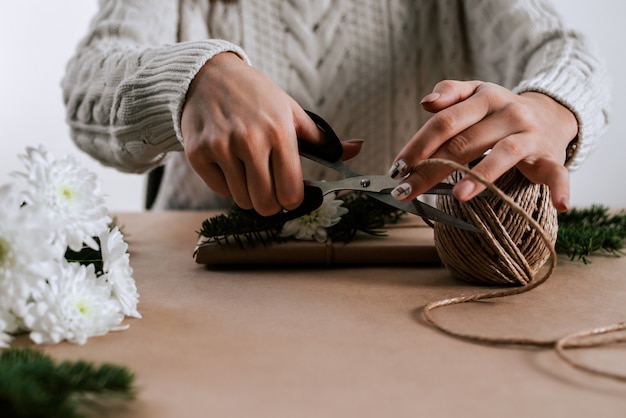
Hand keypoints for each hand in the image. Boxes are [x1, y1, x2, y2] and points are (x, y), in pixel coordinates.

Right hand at [181, 53, 362, 215]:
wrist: (208, 76)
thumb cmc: (256, 96)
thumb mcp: (292, 111)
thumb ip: (324, 139)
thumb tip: (357, 149)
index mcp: (279, 133)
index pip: (291, 193)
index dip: (293, 199)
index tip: (290, 193)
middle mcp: (250, 141)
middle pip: (266, 205)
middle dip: (271, 202)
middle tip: (269, 188)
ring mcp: (221, 148)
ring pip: (242, 201)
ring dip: (248, 193)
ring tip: (248, 169)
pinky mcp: (197, 153)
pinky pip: (220, 190)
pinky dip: (227, 184)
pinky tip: (229, 163)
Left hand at [388, 80, 577, 211]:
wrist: (551, 114)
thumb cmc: (499, 110)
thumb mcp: (475, 94)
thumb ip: (450, 93)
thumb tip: (426, 103)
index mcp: (485, 98)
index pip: (445, 123)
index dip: (418, 145)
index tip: (397, 168)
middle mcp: (508, 114)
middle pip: (464, 143)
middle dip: (430, 169)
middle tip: (405, 191)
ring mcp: (530, 135)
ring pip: (504, 153)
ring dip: (482, 176)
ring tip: (458, 196)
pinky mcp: (551, 156)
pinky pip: (557, 172)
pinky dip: (560, 188)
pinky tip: (559, 206)